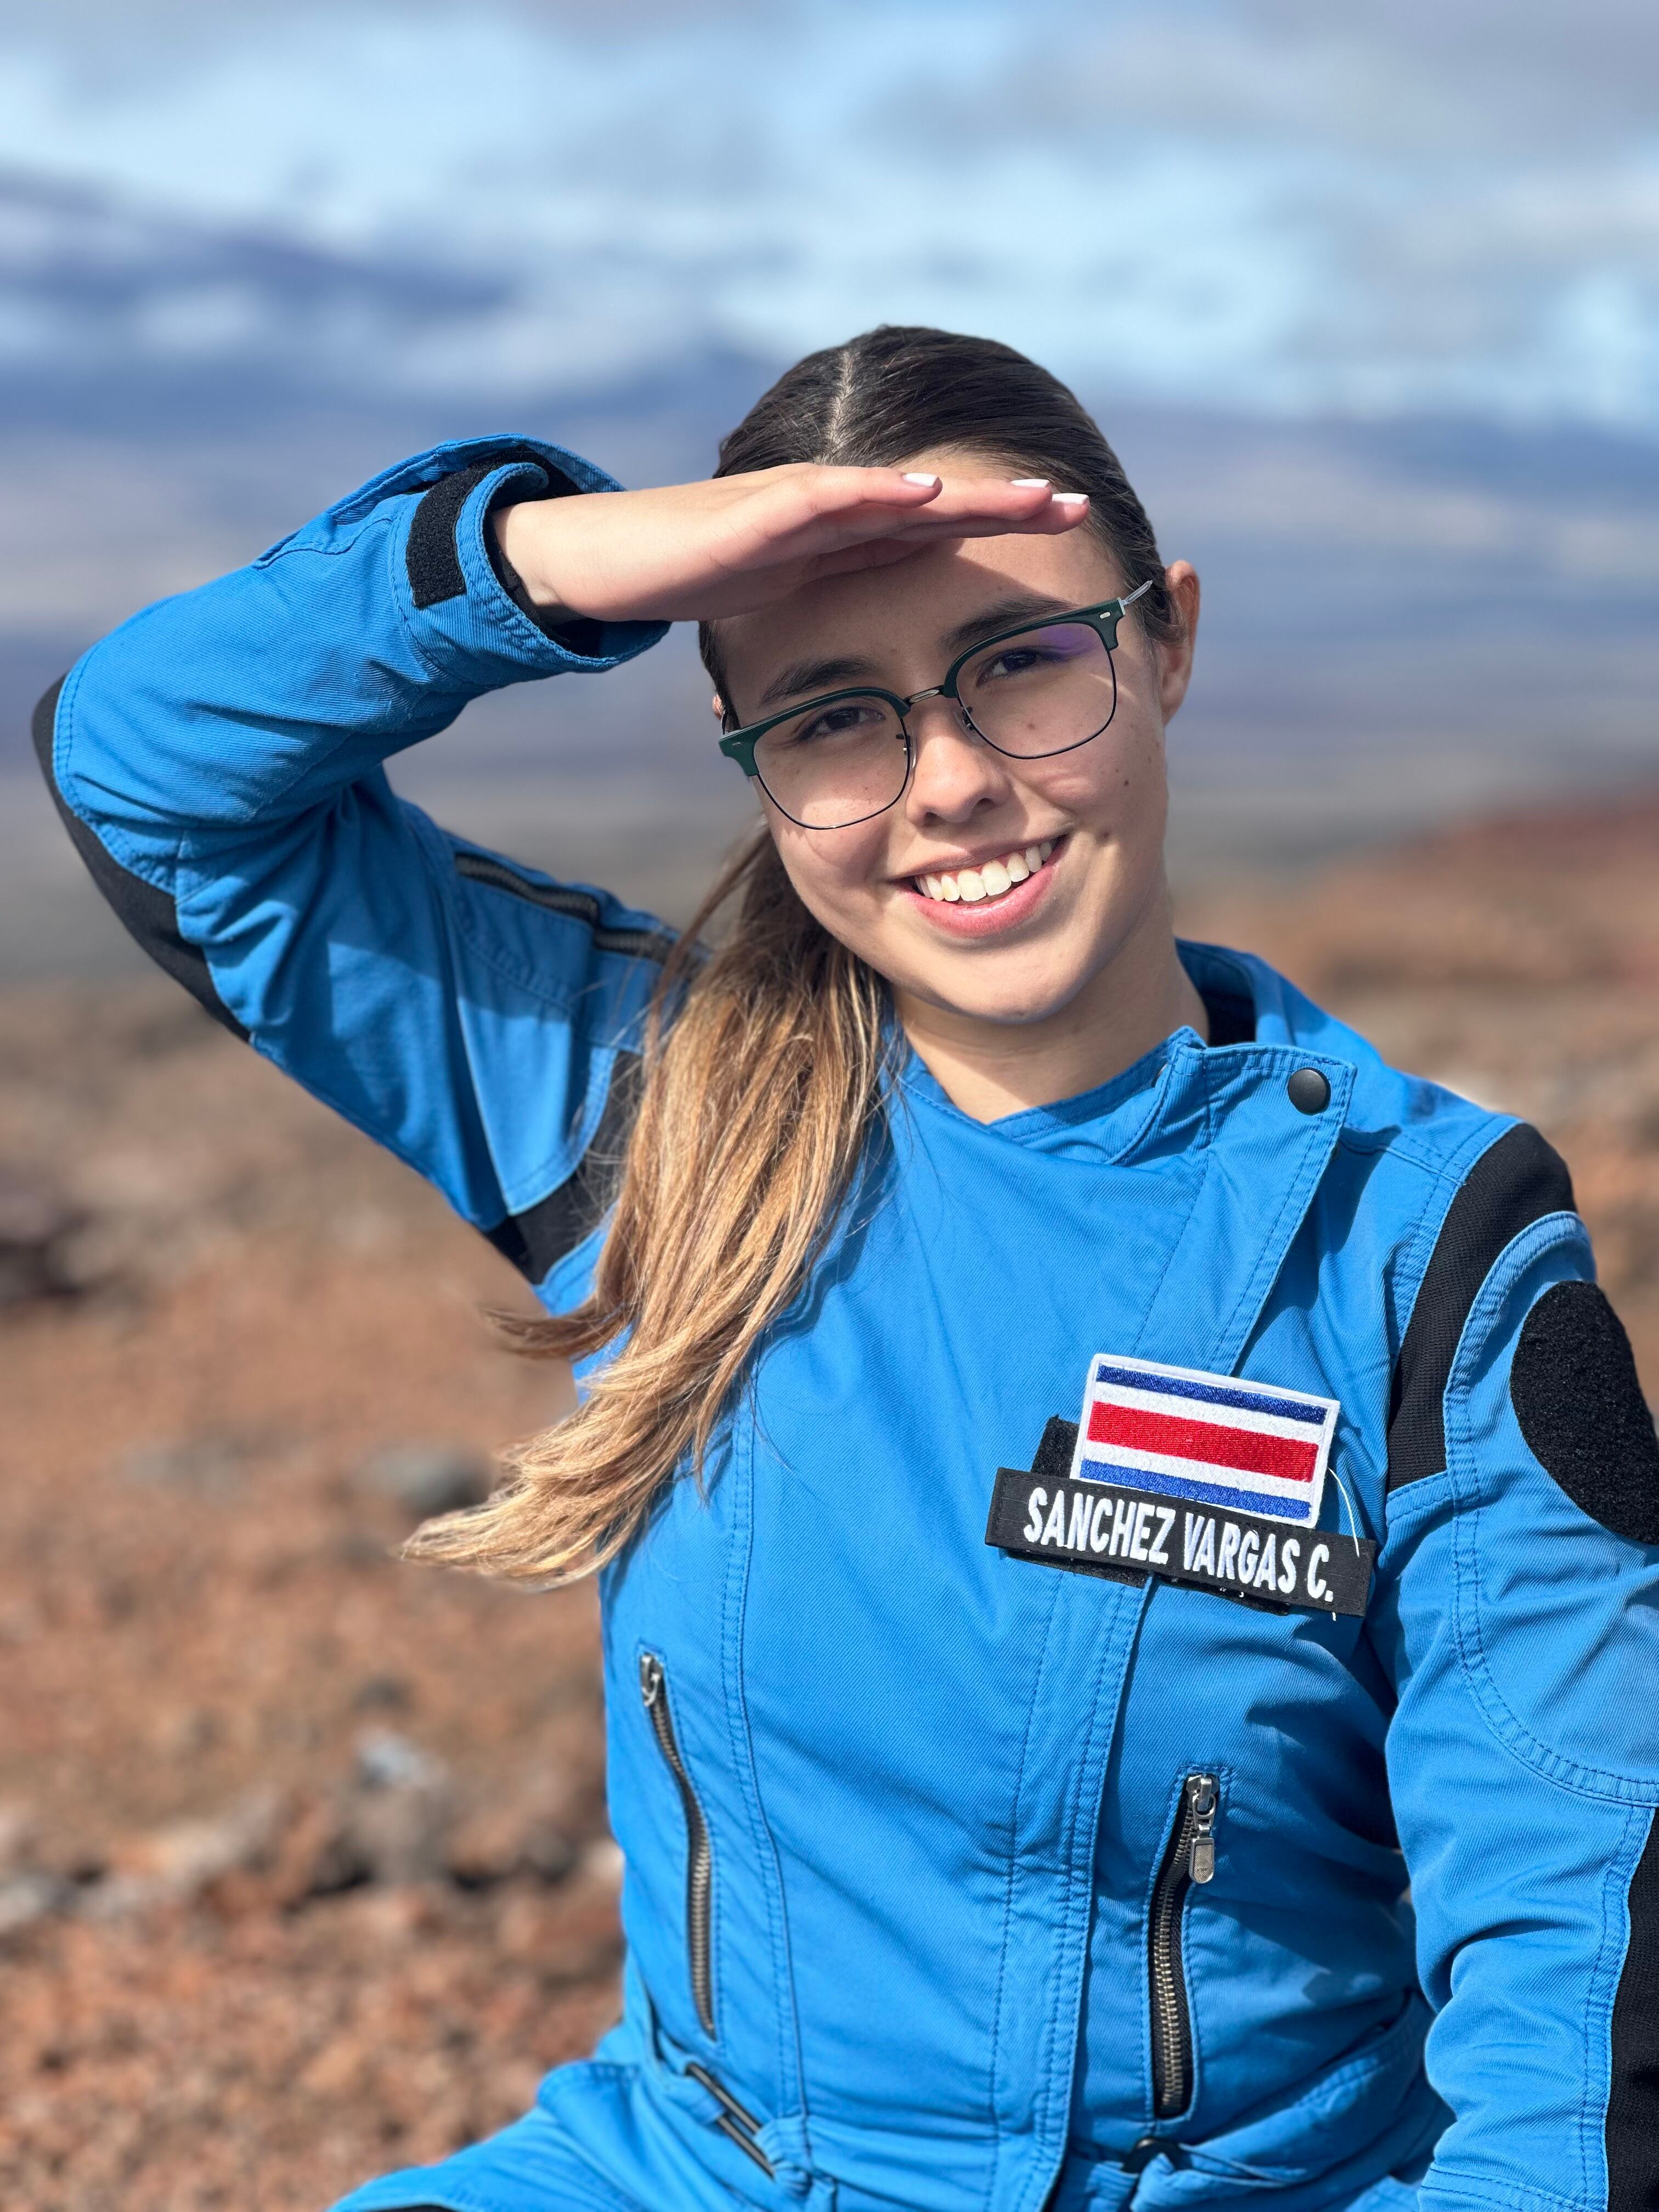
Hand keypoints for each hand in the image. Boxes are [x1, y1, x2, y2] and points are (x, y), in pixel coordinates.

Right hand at [491, 464, 1090, 625]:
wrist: (602, 559)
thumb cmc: (688, 581)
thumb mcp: (783, 607)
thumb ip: (831, 614)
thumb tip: (883, 664)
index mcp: (841, 538)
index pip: (936, 530)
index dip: (1001, 531)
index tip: (1067, 540)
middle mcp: (829, 511)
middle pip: (935, 504)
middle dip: (1008, 505)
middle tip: (1080, 506)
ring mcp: (793, 505)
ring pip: (895, 493)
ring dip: (967, 494)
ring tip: (1032, 496)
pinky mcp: (753, 513)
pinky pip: (825, 500)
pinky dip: (879, 495)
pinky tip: (927, 494)